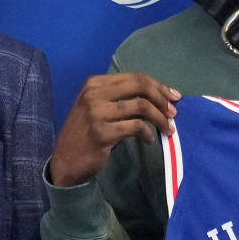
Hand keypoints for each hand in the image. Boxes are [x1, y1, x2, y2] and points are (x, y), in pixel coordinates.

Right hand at [47, 72, 181, 186]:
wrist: (65, 162)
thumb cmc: (85, 134)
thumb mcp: (96, 108)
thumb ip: (119, 98)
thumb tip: (157, 96)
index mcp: (94, 83)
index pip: (135, 77)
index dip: (158, 86)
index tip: (173, 96)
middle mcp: (94, 94)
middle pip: (140, 86)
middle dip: (161, 99)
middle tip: (173, 113)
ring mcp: (97, 113)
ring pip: (141, 107)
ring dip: (160, 119)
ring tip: (167, 129)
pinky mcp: (102, 133)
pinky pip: (136, 127)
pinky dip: (148, 133)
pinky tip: (150, 140)